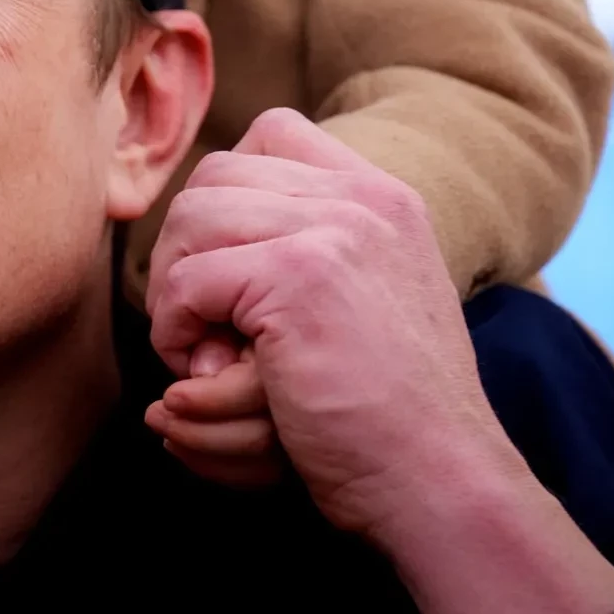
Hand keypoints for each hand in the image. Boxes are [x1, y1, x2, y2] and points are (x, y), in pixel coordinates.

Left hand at [145, 109, 517, 537]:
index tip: (227, 263)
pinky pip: (186, 279)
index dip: (227, 192)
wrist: (439, 480)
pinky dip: (175, 328)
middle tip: (199, 319)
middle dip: (187, 246)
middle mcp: (362, 200)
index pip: (274, 133)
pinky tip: (203, 371)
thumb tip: (209, 220)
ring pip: (191, 218)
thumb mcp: (374, 299)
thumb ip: (320, 246)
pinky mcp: (297, 278)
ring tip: (199, 349)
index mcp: (384, 198)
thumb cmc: (392, 414)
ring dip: (175, 288)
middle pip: (216, 174)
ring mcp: (332, 232)